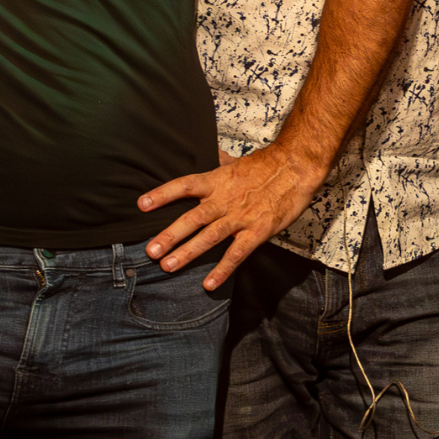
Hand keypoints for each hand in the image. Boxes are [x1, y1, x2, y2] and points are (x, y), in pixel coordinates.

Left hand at [138, 144, 326, 288]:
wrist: (296, 167)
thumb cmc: (266, 165)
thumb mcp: (237, 162)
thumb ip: (220, 162)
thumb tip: (211, 154)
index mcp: (217, 181)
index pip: (184, 186)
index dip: (162, 195)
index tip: (141, 204)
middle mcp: (224, 200)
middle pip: (192, 218)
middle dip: (170, 235)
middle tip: (150, 250)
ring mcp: (240, 217)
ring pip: (209, 237)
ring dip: (187, 253)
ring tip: (167, 266)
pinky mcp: (257, 231)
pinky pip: (237, 253)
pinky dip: (222, 269)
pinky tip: (208, 284)